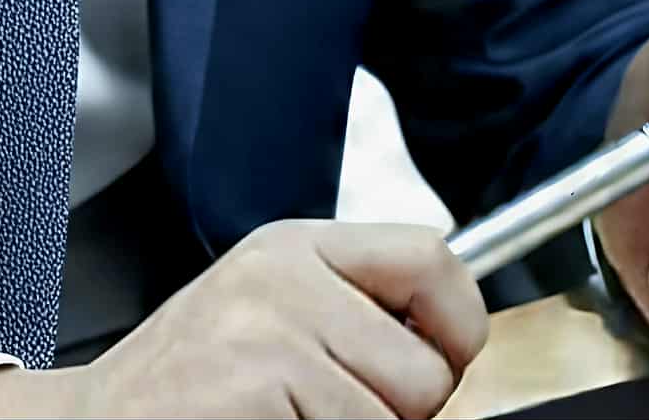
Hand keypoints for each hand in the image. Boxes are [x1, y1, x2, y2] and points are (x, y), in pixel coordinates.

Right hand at [0, 219, 490, 418]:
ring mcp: (268, 334)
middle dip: (401, 413)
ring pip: (391, 418)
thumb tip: (448, 349)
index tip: (446, 360)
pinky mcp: (255, 390)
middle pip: (424, 367)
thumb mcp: (270, 307)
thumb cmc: (189, 379)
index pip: (431, 256)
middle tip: (336, 410)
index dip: (459, 322)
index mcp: (295, 246)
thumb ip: (349, 307)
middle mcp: (283, 276)